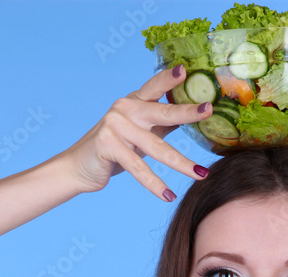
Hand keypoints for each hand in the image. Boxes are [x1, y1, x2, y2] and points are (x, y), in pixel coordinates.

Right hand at [59, 65, 213, 199]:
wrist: (79, 167)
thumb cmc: (114, 149)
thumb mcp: (140, 133)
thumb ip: (160, 124)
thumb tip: (188, 117)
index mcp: (133, 102)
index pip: (154, 87)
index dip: (169, 78)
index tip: (185, 70)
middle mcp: (124, 109)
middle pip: (162, 111)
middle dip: (187, 112)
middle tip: (209, 110)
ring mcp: (114, 125)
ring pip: (156, 147)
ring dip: (181, 164)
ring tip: (201, 174)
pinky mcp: (108, 145)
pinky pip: (138, 168)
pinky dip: (155, 185)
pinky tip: (169, 196)